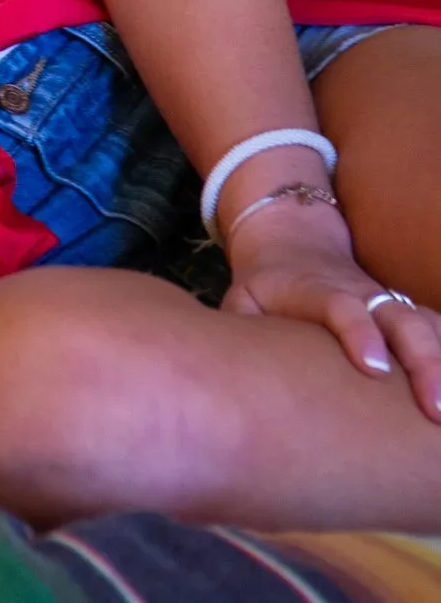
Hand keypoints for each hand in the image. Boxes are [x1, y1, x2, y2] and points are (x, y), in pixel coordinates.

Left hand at [223, 209, 440, 420]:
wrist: (292, 240)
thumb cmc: (265, 286)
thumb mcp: (243, 299)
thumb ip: (241, 329)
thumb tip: (229, 375)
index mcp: (317, 290)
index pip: (342, 306)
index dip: (359, 333)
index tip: (374, 368)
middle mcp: (361, 294)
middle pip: (400, 318)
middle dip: (424, 361)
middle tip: (437, 409)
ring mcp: (387, 302)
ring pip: (427, 324)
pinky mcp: (404, 313)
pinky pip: (438, 330)